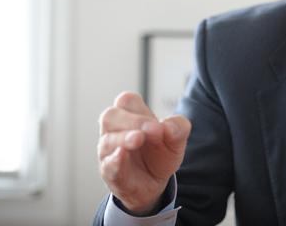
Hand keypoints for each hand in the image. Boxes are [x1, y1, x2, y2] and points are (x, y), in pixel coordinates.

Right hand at [97, 91, 190, 214]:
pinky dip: (115, 160)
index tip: (157, 124)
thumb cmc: (160, 154)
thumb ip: (178, 127)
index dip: (141, 109)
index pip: (127, 101)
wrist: (156, 183)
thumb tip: (168, 127)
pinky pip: (107, 164)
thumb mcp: (176, 139)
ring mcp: (109, 152)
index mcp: (132, 116)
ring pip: (107, 140)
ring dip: (123, 138)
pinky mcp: (110, 172)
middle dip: (132, 121)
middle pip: (110, 116)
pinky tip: (122, 155)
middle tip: (152, 129)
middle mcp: (116, 131)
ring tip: (138, 139)